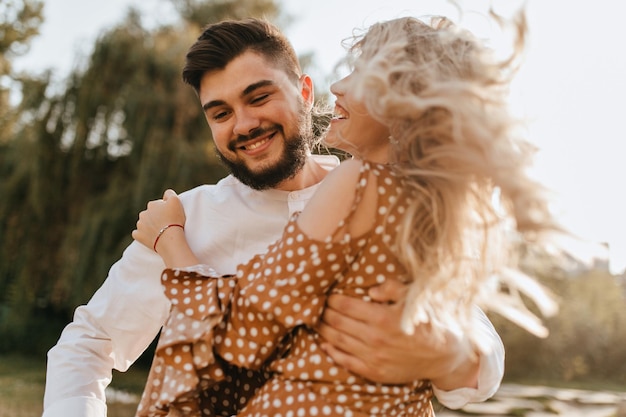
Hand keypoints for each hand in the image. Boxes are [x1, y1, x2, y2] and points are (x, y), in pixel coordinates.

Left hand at [132, 189, 185, 250]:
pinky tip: (150, 237)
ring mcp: (140, 225)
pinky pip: (138, 234)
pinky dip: (143, 235)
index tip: (171, 216)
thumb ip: (169, 193)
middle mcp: (143, 214)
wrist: (170, 238)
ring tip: (160, 231)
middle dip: (156, 217)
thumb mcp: (175, 200)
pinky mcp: (138, 236)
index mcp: (151, 205)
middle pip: (150, 214)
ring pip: (144, 223)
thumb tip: (166, 194)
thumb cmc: (174, 219)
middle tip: (166, 224)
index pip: (158, 205)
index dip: (165, 210)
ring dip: (150, 226)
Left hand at [317, 278, 479, 388]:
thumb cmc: (428, 322)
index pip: (345, 305)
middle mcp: (374, 338)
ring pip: (337, 340)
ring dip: (324, 329)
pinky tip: (324, 343)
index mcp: (382, 317)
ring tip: (318, 321)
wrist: (444, 357)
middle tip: (319, 307)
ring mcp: (372, 357)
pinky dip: (331, 351)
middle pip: (337, 322)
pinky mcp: (374, 372)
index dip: (332, 299)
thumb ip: (391, 288)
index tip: (329, 295)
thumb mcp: (414, 298)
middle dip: (325, 312)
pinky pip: (345, 361)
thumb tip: (370, 289)